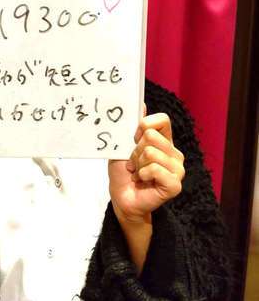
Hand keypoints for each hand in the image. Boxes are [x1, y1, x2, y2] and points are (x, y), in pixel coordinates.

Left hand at [108, 108, 184, 222]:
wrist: (121, 197)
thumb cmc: (123, 171)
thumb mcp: (123, 144)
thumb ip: (133, 125)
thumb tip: (141, 103)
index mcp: (165, 141)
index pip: (163, 120)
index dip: (144, 125)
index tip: (133, 138)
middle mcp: (174, 153)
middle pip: (151, 136)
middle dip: (135, 150)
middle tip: (134, 163)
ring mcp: (177, 169)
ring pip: (151, 152)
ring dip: (137, 164)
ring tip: (137, 173)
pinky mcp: (175, 184)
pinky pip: (154, 169)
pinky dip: (142, 174)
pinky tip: (143, 180)